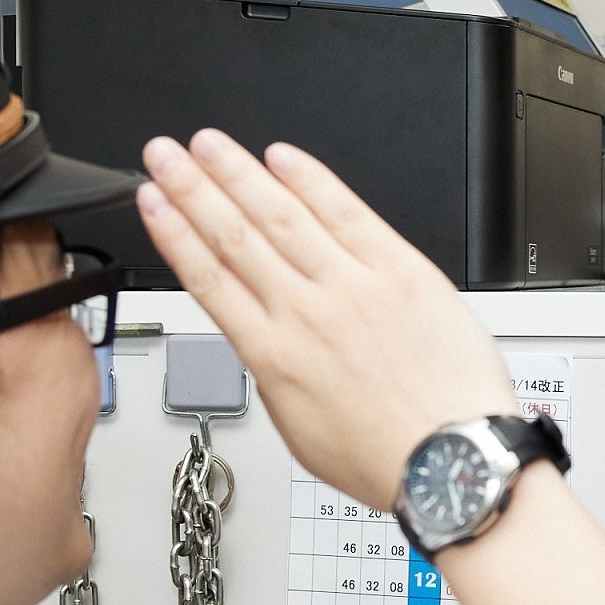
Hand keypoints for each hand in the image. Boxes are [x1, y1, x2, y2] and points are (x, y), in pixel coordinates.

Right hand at [136, 131, 517, 507]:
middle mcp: (306, 313)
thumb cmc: (386, 457)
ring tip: (209, 145)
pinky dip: (313, 181)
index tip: (152, 202)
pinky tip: (285, 158)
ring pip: (281, 216)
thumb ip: (276, 374)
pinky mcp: (401, 271)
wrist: (452, 459)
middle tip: (164, 154)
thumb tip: (264, 343)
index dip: (173, 232)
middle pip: (234, 236)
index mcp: (274, 356)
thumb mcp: (300, 430)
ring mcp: (353, 287)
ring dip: (239, 173)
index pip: (208, 278)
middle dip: (191, 188)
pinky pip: (348, 213)